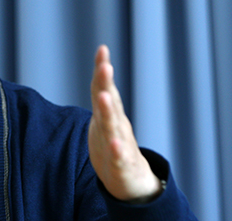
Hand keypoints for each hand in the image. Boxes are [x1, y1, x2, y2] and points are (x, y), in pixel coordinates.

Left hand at [88, 45, 162, 202]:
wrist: (131, 181)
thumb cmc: (113, 145)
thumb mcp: (103, 118)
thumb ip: (101, 93)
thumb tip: (101, 65)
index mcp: (110, 114)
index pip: (104, 88)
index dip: (102, 69)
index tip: (102, 49)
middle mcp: (118, 125)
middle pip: (110, 102)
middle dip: (106, 84)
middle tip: (105, 66)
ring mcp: (121, 144)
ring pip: (114, 126)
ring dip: (109, 111)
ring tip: (104, 97)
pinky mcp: (122, 165)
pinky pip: (119, 156)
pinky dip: (116, 149)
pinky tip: (114, 143)